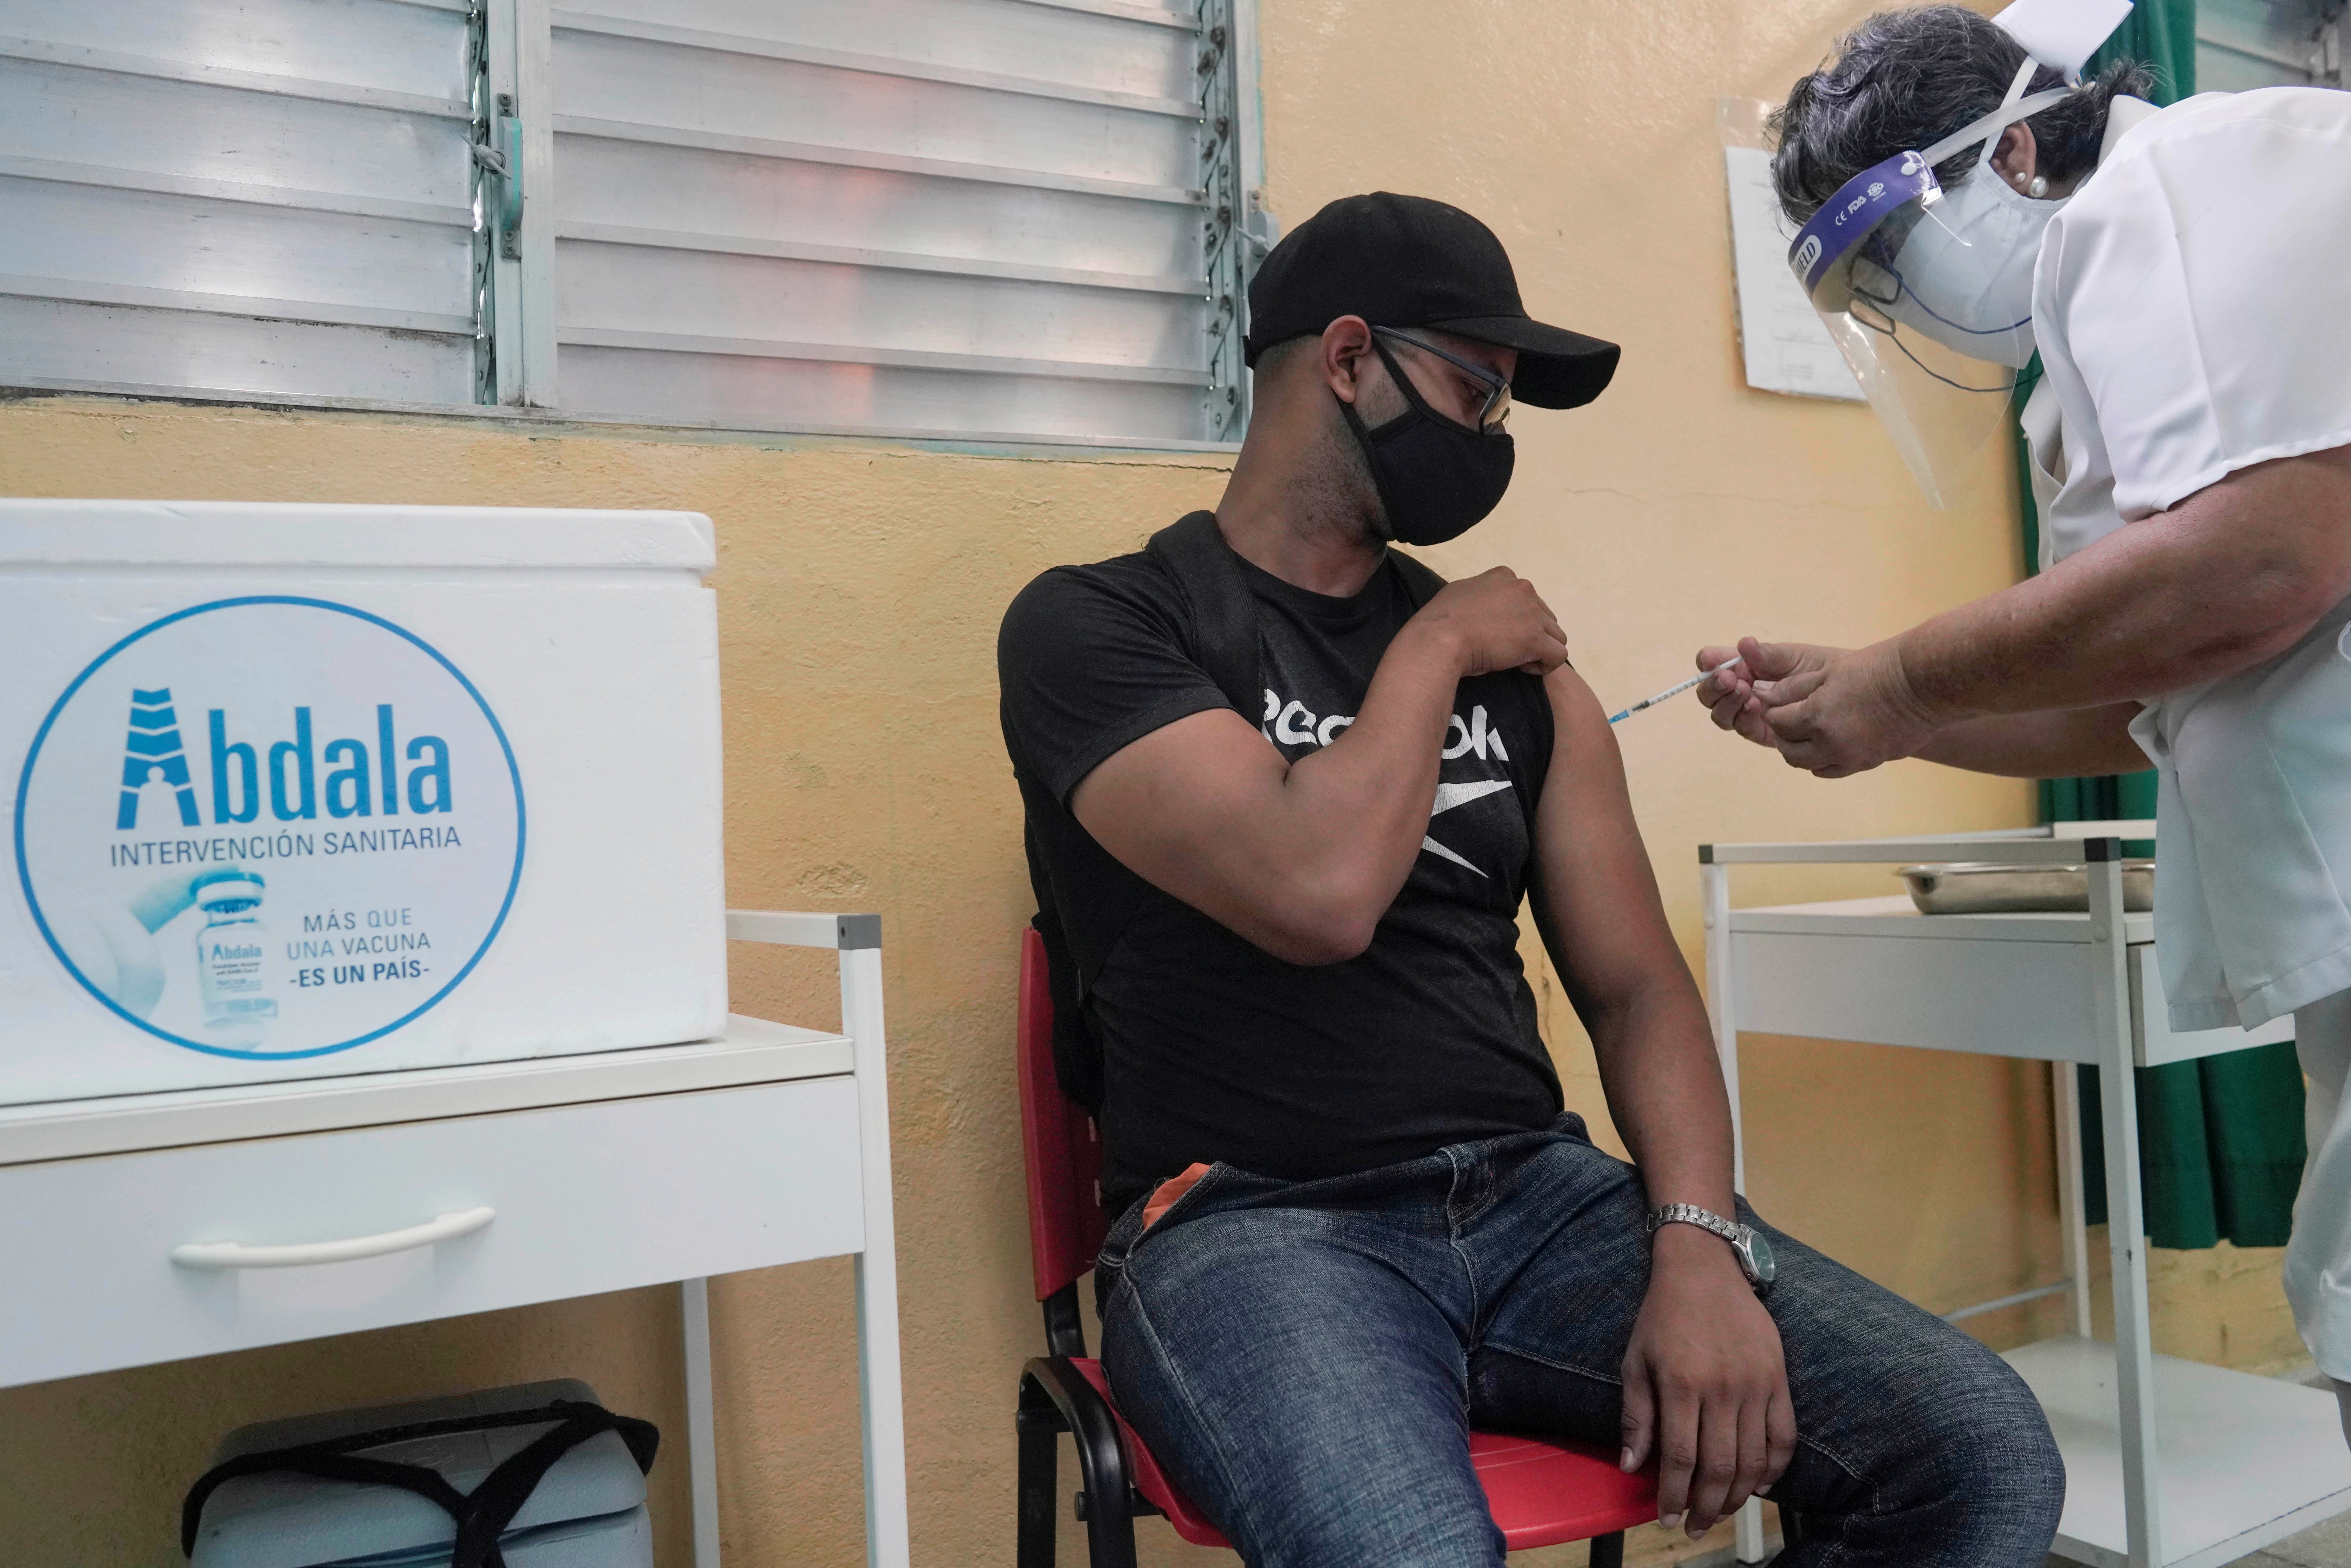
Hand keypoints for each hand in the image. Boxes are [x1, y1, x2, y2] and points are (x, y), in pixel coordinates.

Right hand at [1411, 567, 1568, 677]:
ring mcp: (1532, 612)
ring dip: (1539, 650)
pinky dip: (1546, 665)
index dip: (1517, 620)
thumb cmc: (1441, 621)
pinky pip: (1558, 654)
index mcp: (1504, 576)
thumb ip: (1478, 594)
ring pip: (1555, 635)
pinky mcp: (1536, 638)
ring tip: (1517, 661)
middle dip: (1531, 635)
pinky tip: (1523, 669)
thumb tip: (1480, 604)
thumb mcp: (1458, 593)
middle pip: (1544, 616)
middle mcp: (1523, 588)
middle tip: (1507, 650)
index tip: (1499, 634)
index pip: (1526, 599)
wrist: (1439, 639)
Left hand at [1621, 1224, 1795, 1539]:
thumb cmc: (1662, 1316)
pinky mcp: (1779, 1377)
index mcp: (1682, 1383)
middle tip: (1694, 1526)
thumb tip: (1631, 1467)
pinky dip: (1776, 1467)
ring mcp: (1756, 1383)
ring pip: (1754, 1459)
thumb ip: (1636, 1417)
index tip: (1666, 1518)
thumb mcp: (1636, 1361)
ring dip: (1739, 1496)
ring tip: (1722, 1513)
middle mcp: (1723, 1387)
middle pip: (1721, 1466)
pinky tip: (1761, 1485)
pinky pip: (1785, 1435)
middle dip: (1706, 1506)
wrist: (1703, 1268)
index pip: (1680, 1458)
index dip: (1673, 1495)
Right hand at [1691, 638, 1838, 746]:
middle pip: (1710, 693)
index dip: (1707, 661)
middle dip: (1713, 685)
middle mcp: (1740, 689)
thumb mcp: (1794, 656)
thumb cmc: (1821, 668)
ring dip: (1726, 702)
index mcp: (1744, 666)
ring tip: (1744, 690)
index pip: (1714, 663)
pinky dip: (1743, 716)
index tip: (1710, 659)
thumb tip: (1744, 644)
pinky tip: (1755, 705)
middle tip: (1728, 678)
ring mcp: (1748, 712)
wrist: (1849, 693)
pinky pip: (1742, 728)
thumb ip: (1768, 654)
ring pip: (1721, 714)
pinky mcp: (1760, 731)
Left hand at [1751, 640, 1946, 777]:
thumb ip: (1791, 689)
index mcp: (1817, 717)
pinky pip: (1835, 770)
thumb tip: (1763, 695)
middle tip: (1787, 720)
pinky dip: (1824, 761)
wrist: (1921, 683)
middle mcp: (1831, 744)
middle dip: (1783, 735)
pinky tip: (1828, 744)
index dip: (1774, 712)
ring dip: (1801, 751)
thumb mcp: (1826, 671)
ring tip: (1807, 732)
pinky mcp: (1870, 763)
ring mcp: (1852, 758)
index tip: (1778, 704)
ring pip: (1809, 765)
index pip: (1777, 723)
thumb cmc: (1875, 670)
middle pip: (1789, 751)